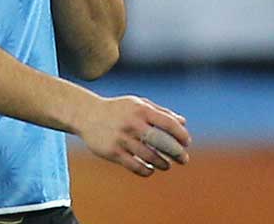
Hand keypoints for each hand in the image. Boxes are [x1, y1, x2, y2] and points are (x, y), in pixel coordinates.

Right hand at [76, 95, 190, 176]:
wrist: (87, 115)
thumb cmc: (118, 109)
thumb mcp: (138, 104)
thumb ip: (161, 112)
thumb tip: (183, 123)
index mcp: (141, 110)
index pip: (168, 123)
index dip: (181, 135)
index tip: (186, 143)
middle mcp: (132, 124)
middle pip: (162, 142)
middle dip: (177, 153)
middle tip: (184, 159)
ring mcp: (122, 139)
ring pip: (150, 157)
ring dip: (163, 164)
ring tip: (166, 165)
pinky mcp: (113, 152)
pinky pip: (135, 166)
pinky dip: (147, 170)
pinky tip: (150, 169)